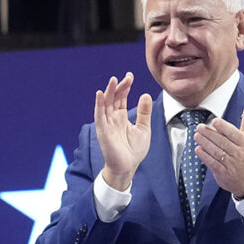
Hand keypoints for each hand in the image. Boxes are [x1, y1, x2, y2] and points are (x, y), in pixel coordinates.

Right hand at [94, 73, 153, 191]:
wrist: (127, 167)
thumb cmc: (134, 151)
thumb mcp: (143, 128)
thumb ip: (144, 112)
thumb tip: (145, 95)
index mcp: (121, 118)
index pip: (121, 98)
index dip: (125, 87)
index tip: (130, 76)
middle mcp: (112, 119)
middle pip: (113, 99)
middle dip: (119, 87)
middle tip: (125, 77)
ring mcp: (106, 124)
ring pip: (106, 104)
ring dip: (108, 92)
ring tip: (113, 80)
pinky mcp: (103, 131)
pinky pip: (99, 115)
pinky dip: (99, 104)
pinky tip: (100, 94)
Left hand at [194, 98, 243, 196]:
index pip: (233, 133)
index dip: (223, 127)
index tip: (214, 121)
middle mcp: (238, 152)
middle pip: (222, 141)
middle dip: (209, 134)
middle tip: (199, 127)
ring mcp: (230, 163)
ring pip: (216, 151)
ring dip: (205, 143)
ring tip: (196, 135)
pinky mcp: (223, 172)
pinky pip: (212, 163)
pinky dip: (204, 156)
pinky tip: (198, 149)